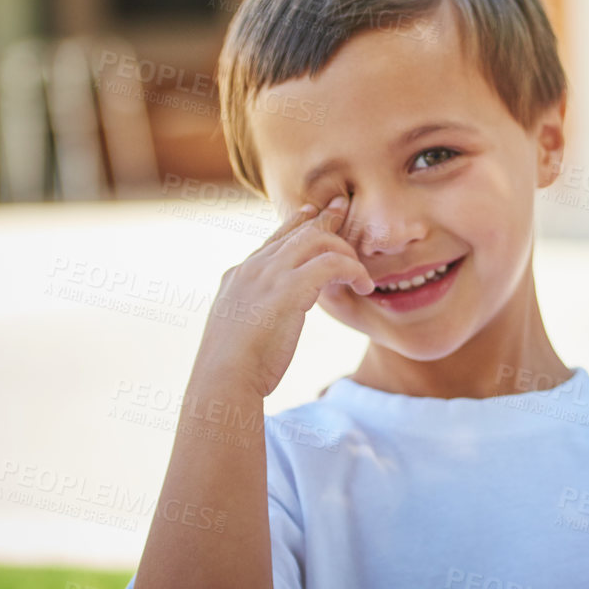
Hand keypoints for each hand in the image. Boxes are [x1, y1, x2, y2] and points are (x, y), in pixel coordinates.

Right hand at [195, 195, 374, 399]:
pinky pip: (333, 264)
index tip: (315, 211)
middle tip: (345, 210)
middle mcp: (253, 267)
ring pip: (317, 240)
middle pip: (299, 230)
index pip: (273, 238)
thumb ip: (253, 312)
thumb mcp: (238, 330)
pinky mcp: (289, 287)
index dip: (297, 221)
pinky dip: (354, 270)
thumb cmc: (232, 368)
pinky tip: (364, 286)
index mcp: (238, 275)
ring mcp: (269, 274)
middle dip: (326, 220)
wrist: (224, 378)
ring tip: (360, 275)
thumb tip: (266, 317)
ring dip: (345, 253)